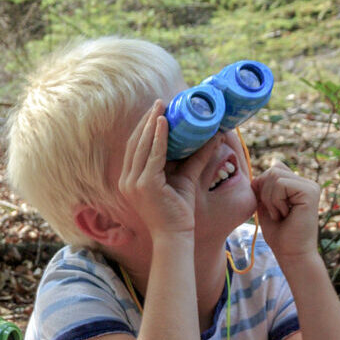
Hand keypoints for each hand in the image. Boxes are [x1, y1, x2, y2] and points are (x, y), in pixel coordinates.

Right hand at [115, 109, 198, 238]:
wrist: (175, 237)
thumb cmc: (179, 212)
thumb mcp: (185, 179)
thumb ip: (195, 159)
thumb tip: (212, 138)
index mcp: (131, 179)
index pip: (135, 148)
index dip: (145, 128)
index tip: (156, 111)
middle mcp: (127, 180)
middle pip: (136, 142)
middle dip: (147, 120)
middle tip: (160, 102)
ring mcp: (134, 182)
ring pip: (143, 145)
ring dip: (152, 124)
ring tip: (162, 107)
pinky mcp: (145, 185)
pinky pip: (153, 155)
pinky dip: (158, 137)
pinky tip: (165, 123)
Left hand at [253, 162, 322, 258]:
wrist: (291, 254)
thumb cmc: (279, 234)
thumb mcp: (267, 205)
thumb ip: (266, 186)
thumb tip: (266, 167)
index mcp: (299, 185)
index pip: (274, 169)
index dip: (264, 186)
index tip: (270, 208)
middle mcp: (308, 183)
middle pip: (273, 170)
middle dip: (265, 193)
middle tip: (277, 214)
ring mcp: (311, 186)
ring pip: (274, 175)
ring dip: (270, 199)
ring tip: (281, 215)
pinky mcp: (310, 192)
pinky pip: (281, 184)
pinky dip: (275, 201)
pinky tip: (286, 214)